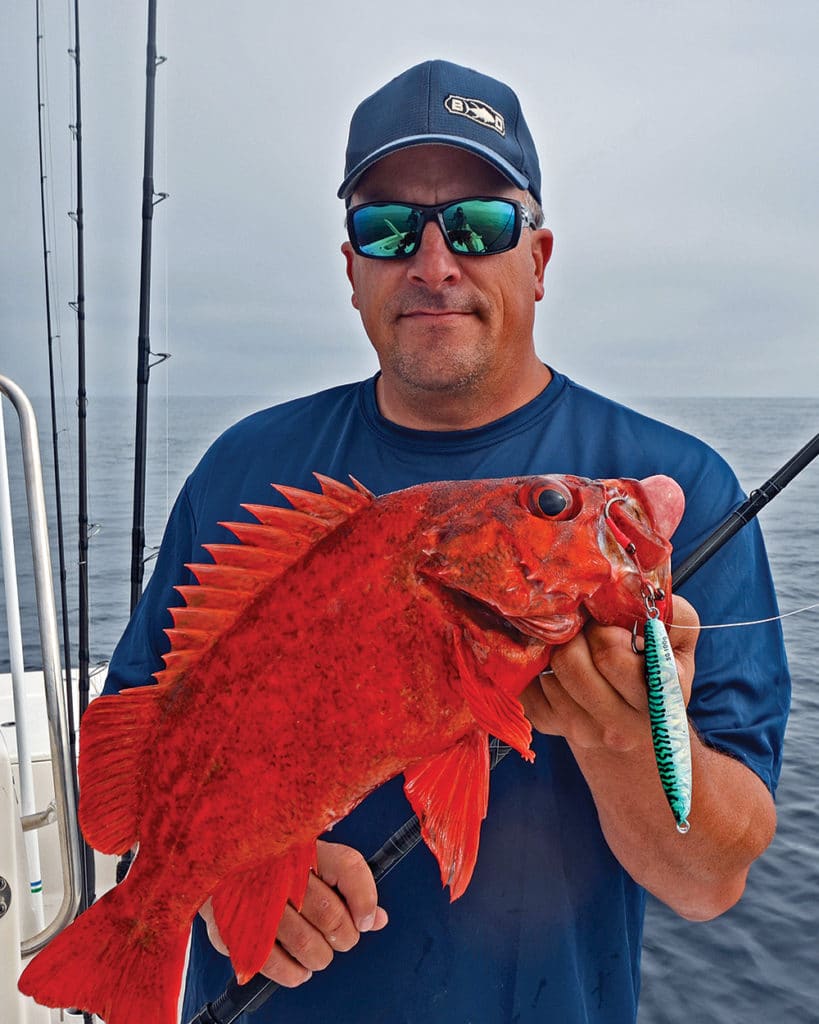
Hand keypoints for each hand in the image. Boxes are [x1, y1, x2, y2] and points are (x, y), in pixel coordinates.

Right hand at [200, 840, 388, 986]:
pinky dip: (293, 974)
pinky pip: (272, 963)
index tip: (367, 920)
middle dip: (344, 937)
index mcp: (304, 846)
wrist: (212, 858)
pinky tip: (299, 970)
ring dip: (320, 957)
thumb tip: (378, 920)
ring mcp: (254, 898)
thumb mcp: (310, 863)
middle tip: (342, 940)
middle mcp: (279, 869)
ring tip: (319, 955)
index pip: (348, 867)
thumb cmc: (273, 866)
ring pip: (306, 943)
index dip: (365, 899)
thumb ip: (346, 887)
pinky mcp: (232, 926)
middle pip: (330, 913)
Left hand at [520, 595, 698, 751]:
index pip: (611, 656)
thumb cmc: (655, 662)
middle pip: (570, 663)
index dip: (604, 632)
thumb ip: (668, 612)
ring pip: (547, 672)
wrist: (633, 715)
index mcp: (657, 699)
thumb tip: (631, 588)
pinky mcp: (549, 726)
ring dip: (555, 648)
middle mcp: (620, 725)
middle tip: (584, 629)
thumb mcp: (678, 635)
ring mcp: (582, 731)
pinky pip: (525, 684)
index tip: (608, 626)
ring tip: (571, 643)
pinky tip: (552, 659)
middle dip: (575, 634)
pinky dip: (534, 664)